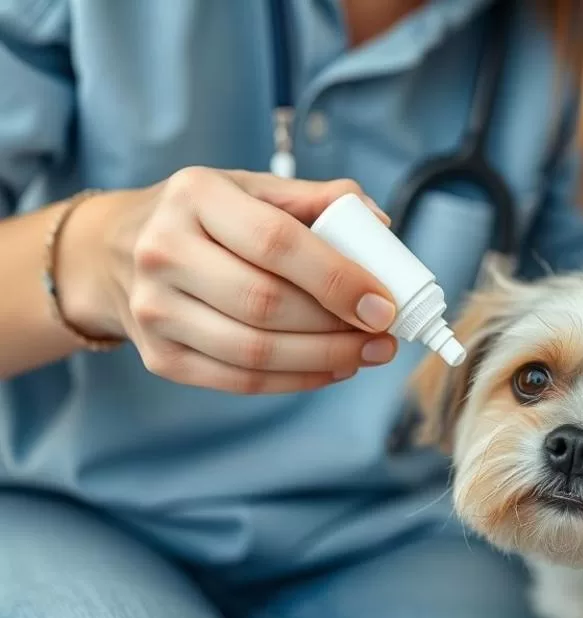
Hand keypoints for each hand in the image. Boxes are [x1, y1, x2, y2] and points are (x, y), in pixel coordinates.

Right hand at [60, 167, 398, 392]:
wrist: (114, 252)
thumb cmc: (203, 219)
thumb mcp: (250, 188)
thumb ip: (316, 200)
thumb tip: (380, 225)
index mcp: (195, 195)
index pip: (277, 243)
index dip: (338, 278)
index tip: (383, 303)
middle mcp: (164, 251)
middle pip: (266, 304)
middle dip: (338, 328)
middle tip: (385, 334)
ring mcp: (154, 310)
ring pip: (254, 351)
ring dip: (325, 359)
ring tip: (366, 353)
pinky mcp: (158, 358)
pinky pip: (239, 381)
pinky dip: (296, 380)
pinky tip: (331, 368)